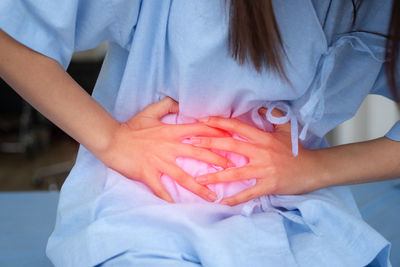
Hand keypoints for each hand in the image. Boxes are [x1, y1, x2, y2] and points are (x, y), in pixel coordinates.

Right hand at [98, 97, 233, 202]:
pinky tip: (179, 207)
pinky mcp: (148, 174)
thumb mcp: (150, 111)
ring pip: (183, 176)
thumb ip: (168, 106)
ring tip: (212, 196)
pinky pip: (160, 189)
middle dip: (216, 160)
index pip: (199, 130)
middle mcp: (169, 147)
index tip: (230, 137)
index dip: (216, 132)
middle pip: (197, 153)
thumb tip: (182, 103)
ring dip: (199, 187)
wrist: (111, 140)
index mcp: (171, 132)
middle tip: (231, 168)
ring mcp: (159, 162)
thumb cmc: (131, 127)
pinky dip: (168, 198)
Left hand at [192, 107, 323, 205]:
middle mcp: (260, 152)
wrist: (312, 169)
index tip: (202, 120)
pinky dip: (235, 199)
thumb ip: (274, 116)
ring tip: (200, 180)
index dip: (219, 123)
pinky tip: (221, 202)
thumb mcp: (286, 129)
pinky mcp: (267, 185)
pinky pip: (248, 193)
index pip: (236, 127)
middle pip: (230, 146)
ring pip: (235, 172)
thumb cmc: (296, 150)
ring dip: (216, 176)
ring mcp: (263, 170)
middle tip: (191, 143)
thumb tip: (261, 107)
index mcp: (262, 138)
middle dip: (209, 144)